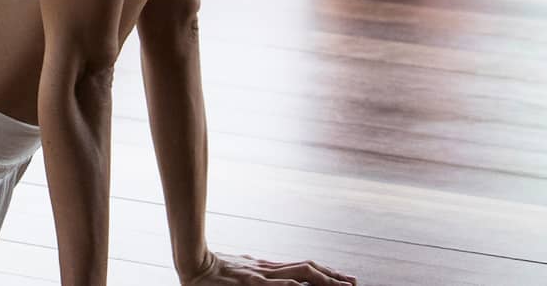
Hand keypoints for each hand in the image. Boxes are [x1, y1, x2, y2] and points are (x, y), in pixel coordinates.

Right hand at [181, 247, 357, 285]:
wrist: (194, 263)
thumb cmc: (216, 269)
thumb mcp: (243, 270)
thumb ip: (261, 275)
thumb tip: (278, 278)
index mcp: (268, 268)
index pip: (304, 268)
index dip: (325, 273)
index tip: (344, 278)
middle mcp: (269, 269)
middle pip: (307, 269)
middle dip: (332, 277)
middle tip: (353, 283)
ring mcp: (260, 276)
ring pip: (298, 275)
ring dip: (322, 281)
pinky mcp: (250, 283)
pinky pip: (276, 285)